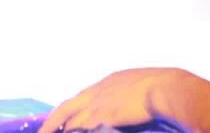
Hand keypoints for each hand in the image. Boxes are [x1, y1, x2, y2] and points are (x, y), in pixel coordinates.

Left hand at [39, 68, 193, 132]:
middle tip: (43, 131)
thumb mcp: (143, 86)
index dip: (74, 108)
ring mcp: (98, 104)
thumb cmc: (163, 88)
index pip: (83, 97)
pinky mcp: (101, 117)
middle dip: (54, 120)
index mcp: (109, 82)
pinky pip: (80, 128)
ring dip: (58, 128)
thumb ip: (131, 95)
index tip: (65, 117)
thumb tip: (133, 104)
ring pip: (69, 118)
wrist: (166, 89)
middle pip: (68, 106)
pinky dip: (72, 131)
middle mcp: (98, 91)